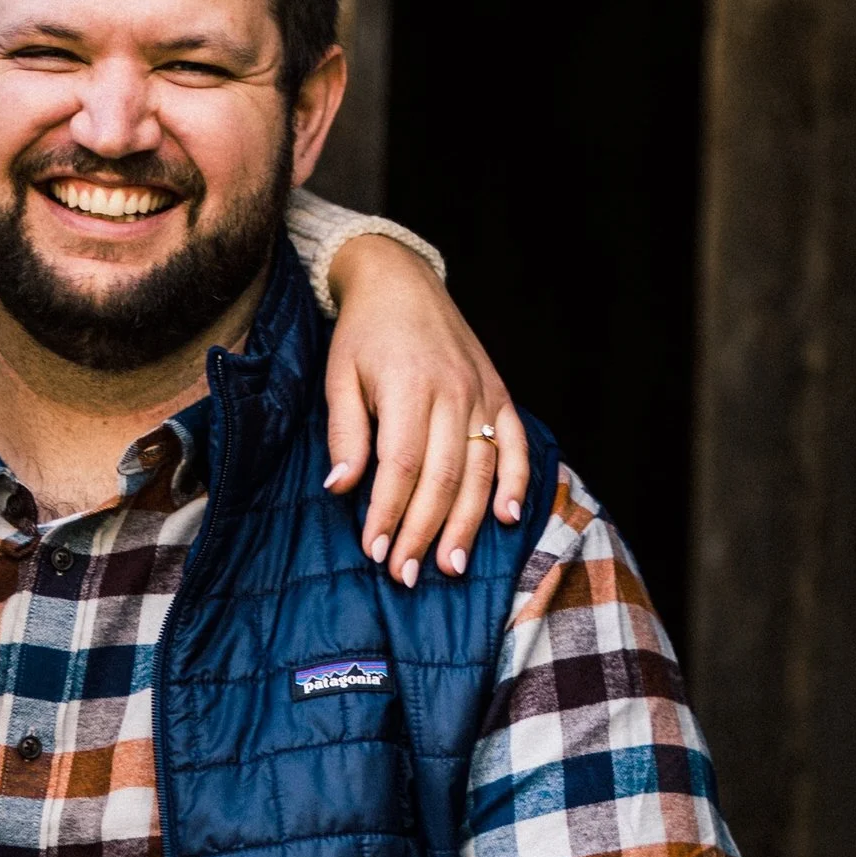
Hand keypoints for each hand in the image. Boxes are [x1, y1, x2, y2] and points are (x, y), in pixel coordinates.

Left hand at [320, 235, 529, 586]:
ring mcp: (481, 394)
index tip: (374, 552)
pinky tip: (508, 519)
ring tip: (450, 566)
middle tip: (405, 575)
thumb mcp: (338, 377)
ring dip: (467, 523)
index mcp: (410, 387)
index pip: (401, 466)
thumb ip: (345, 433)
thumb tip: (340, 488)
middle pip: (443, 477)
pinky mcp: (499, 394)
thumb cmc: (363, 334)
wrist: (400, 281)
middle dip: (423, 532)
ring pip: (480, 470)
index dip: (389, 513)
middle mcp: (453, 392)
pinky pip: (516, 444)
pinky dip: (517, 481)